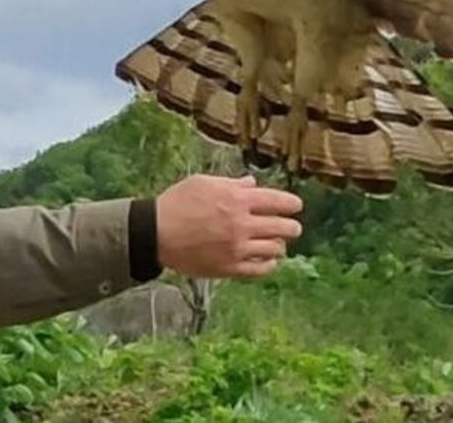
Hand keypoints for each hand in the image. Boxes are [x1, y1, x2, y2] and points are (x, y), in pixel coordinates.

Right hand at [155, 173, 301, 277]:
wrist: (156, 233)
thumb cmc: (177, 203)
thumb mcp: (203, 183)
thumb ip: (232, 184)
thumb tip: (252, 184)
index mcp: (237, 199)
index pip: (278, 201)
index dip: (292, 204)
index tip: (296, 206)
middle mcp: (242, 224)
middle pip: (284, 227)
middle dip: (292, 226)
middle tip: (292, 227)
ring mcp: (237, 248)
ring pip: (275, 249)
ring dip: (279, 245)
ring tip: (276, 244)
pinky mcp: (230, 267)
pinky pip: (260, 269)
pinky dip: (269, 264)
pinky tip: (267, 261)